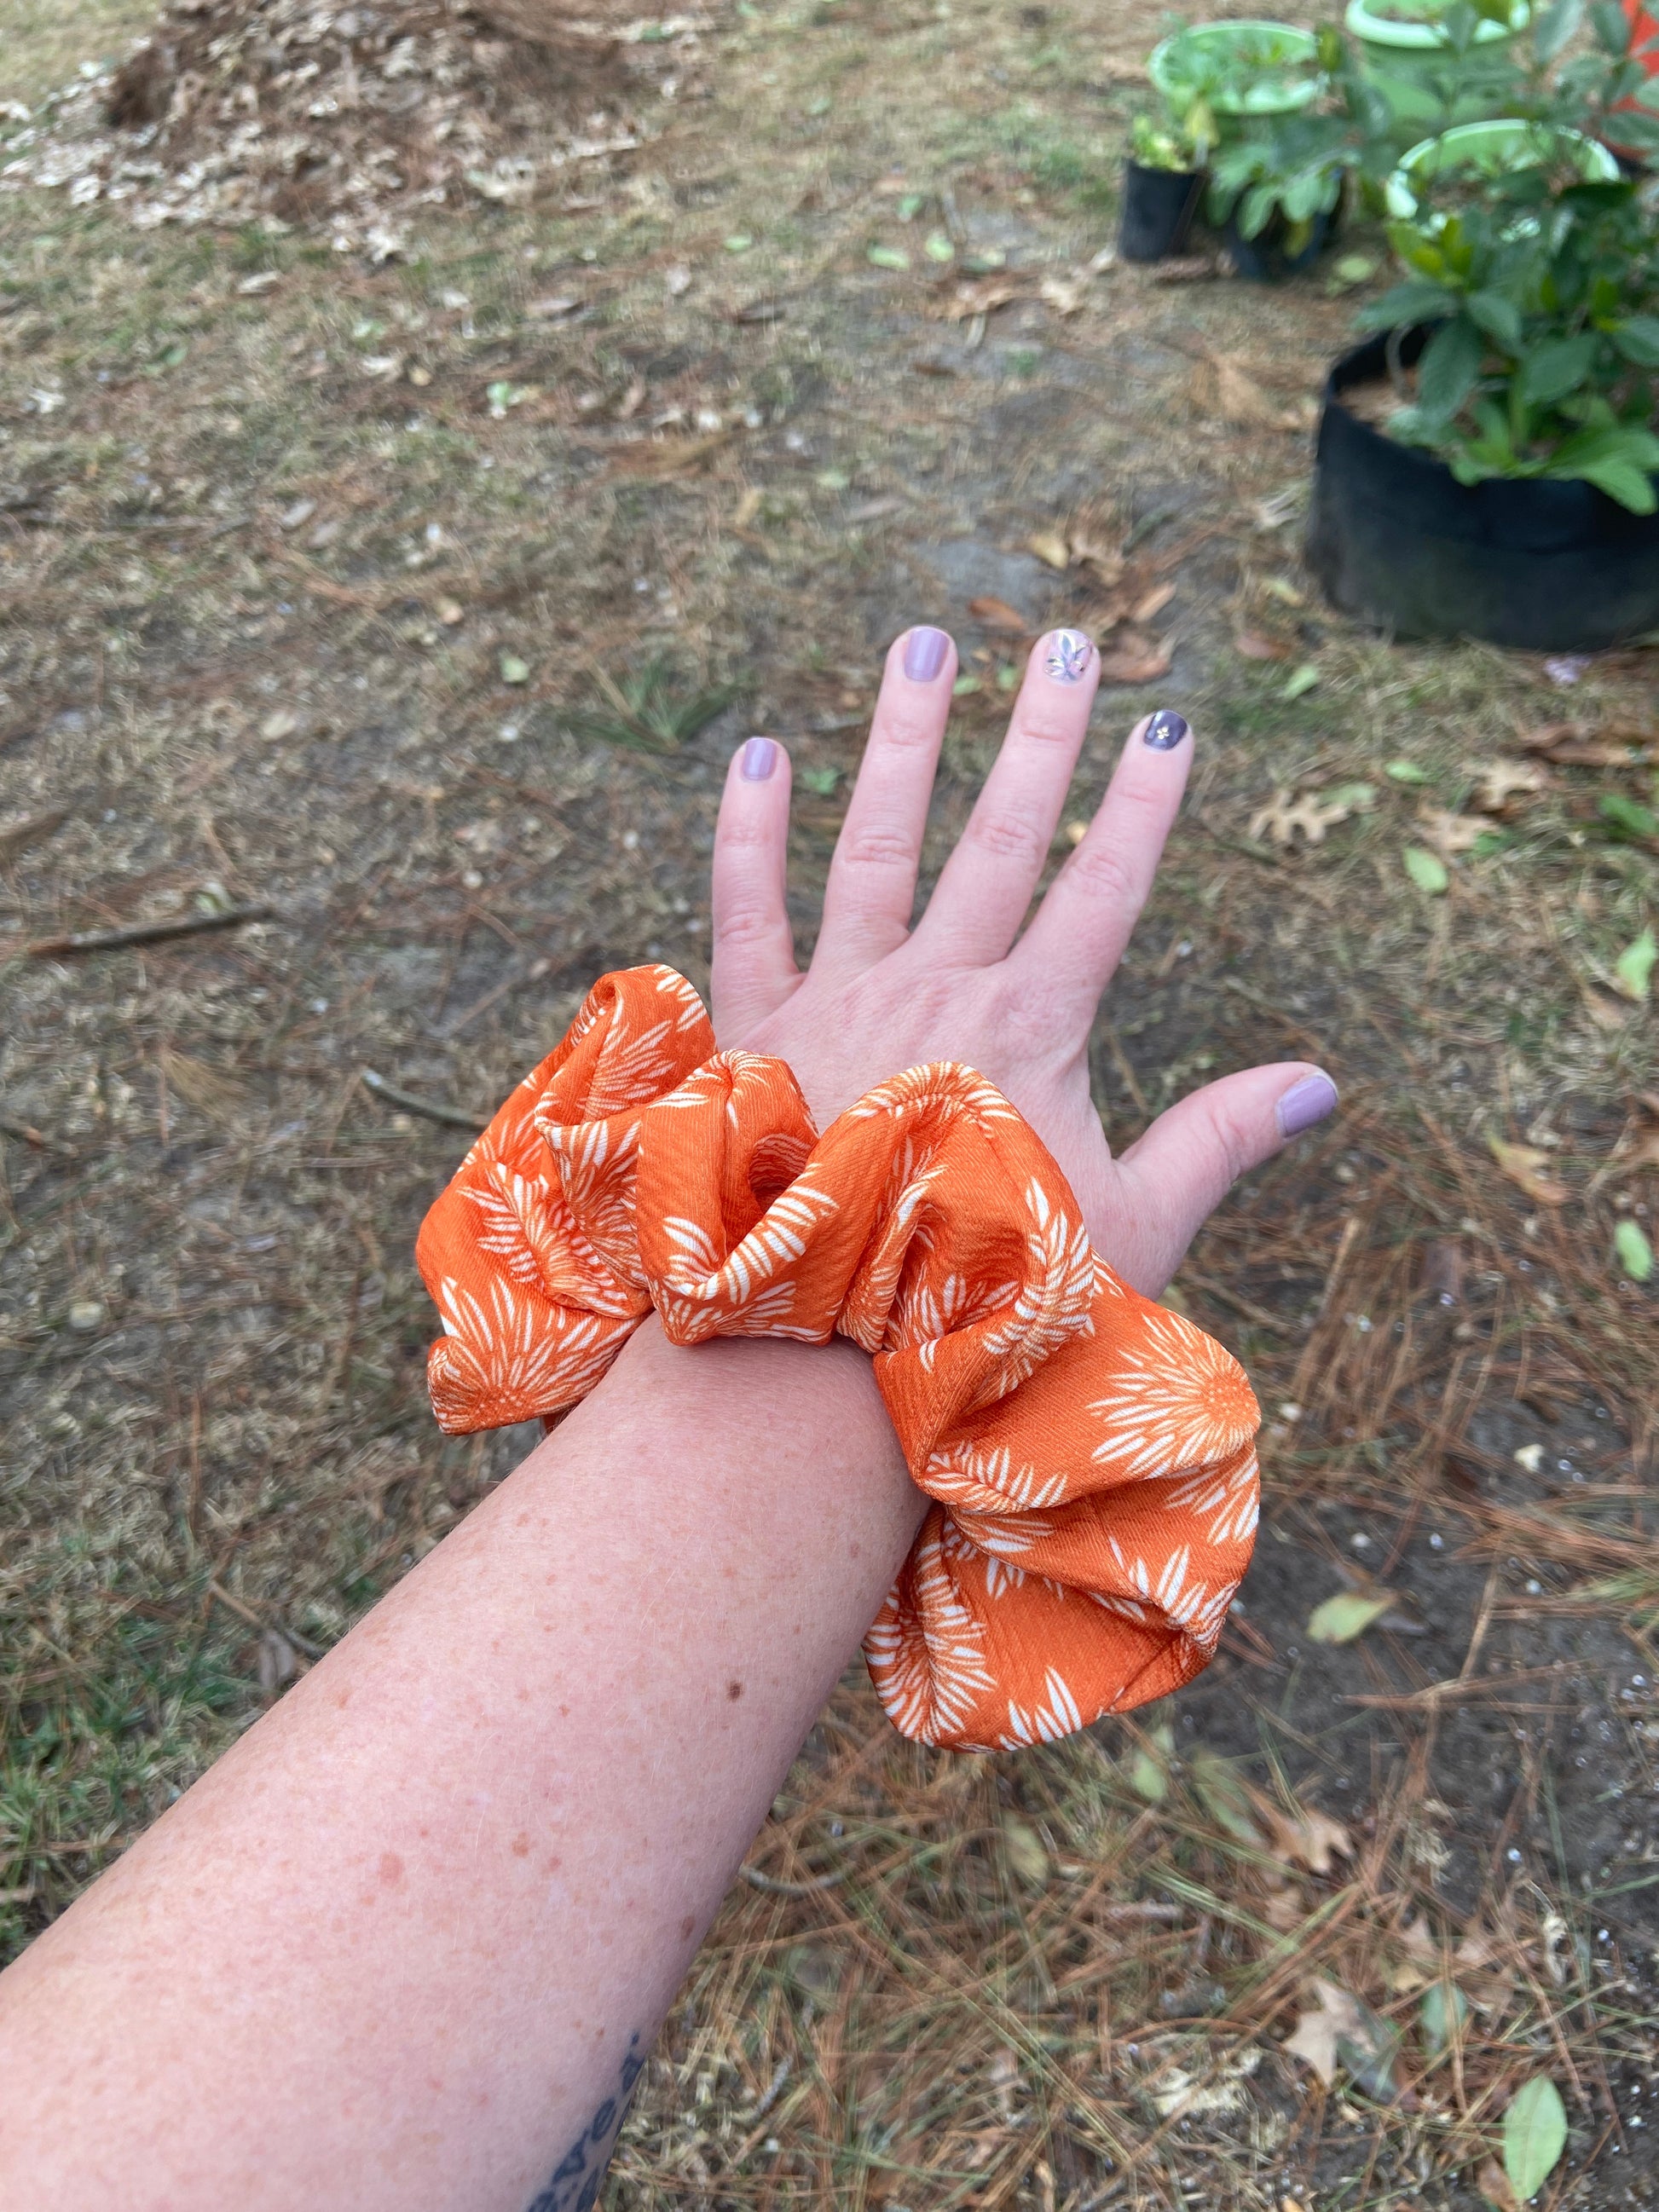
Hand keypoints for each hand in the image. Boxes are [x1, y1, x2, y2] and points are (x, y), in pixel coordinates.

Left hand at [707, 624, 1335, 1298]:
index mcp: (1032, 1028)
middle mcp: (936, 989)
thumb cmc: (987, 1301)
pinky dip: (747, 834)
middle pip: (999, 838)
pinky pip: (745, 911)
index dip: (1143, 804)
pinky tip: (759, 753)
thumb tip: (1324, 1083)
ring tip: (923, 644)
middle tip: (1068, 639)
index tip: (1172, 722)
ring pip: (875, 843)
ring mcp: (838, 998)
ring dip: (903, 741)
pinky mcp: (751, 1028)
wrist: (821, 1356)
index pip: (1103, 888)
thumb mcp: (1131, 1228)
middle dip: (1041, 734)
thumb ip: (1221, 1142)